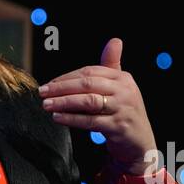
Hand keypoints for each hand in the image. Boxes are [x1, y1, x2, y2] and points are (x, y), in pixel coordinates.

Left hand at [38, 37, 157, 175]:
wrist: (140, 143)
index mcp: (123, 78)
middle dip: (62, 87)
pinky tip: (58, 117)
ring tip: (47, 104)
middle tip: (43, 92)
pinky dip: (72, 119)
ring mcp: (123, 109)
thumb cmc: (124, 112)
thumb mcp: (120, 88)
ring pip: (88, 102)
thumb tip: (115, 40)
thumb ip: (112, 65)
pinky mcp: (119, 127)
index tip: (50, 82)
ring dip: (64, 102)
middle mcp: (125, 91)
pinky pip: (91, 121)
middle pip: (87, 84)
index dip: (67, 76)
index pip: (90, 72)